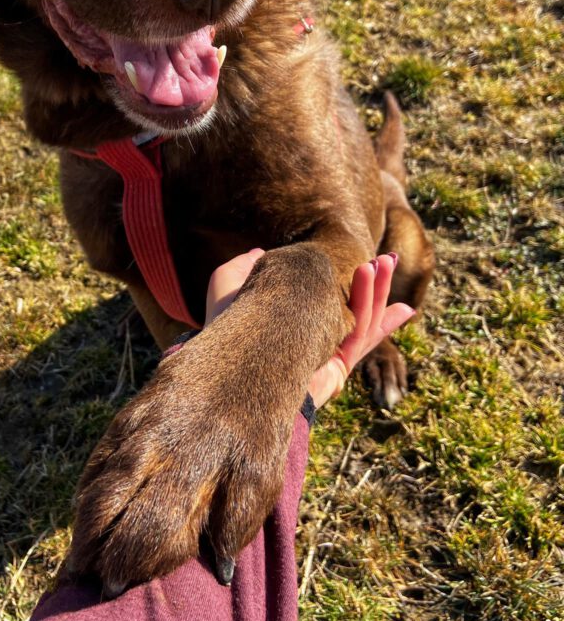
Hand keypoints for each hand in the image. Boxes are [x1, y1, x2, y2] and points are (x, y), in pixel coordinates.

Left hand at [205, 250, 414, 408]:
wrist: (228, 364)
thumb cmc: (223, 326)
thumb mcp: (226, 286)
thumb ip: (243, 268)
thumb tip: (257, 252)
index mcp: (294, 322)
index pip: (328, 300)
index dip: (347, 283)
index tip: (363, 260)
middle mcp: (314, 338)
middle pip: (355, 309)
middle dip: (376, 285)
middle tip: (388, 258)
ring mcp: (327, 353)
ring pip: (362, 319)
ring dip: (377, 291)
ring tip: (385, 262)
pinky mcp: (335, 369)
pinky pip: (362, 339)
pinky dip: (376, 316)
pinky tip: (398, 304)